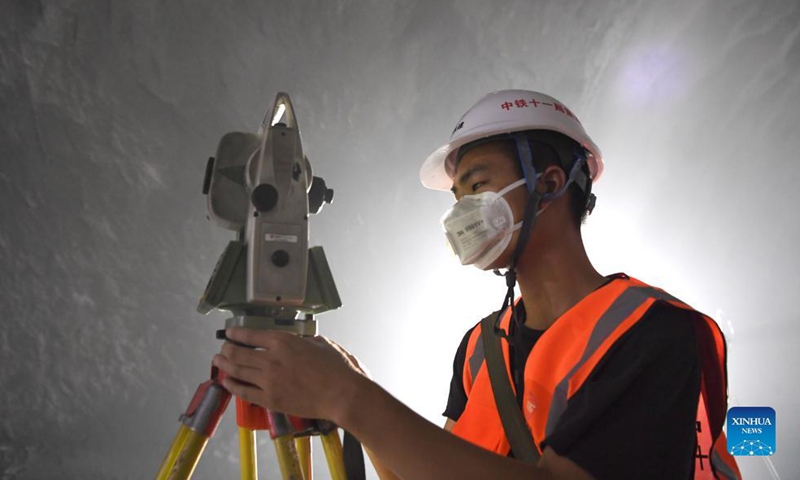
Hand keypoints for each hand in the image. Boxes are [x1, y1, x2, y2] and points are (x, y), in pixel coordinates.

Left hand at [212, 328, 369, 421]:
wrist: (341, 394)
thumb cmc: (336, 368)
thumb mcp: (320, 343)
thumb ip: (304, 341)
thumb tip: (299, 342)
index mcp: (283, 341)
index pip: (250, 335)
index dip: (236, 334)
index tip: (229, 333)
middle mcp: (271, 359)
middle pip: (238, 353)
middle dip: (227, 349)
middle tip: (222, 349)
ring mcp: (269, 381)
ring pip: (237, 371)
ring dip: (224, 365)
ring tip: (218, 361)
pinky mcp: (270, 400)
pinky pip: (244, 392)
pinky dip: (232, 386)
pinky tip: (227, 382)